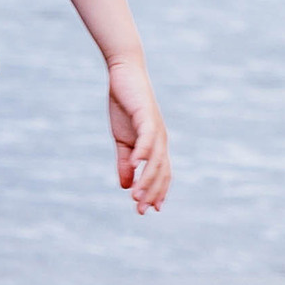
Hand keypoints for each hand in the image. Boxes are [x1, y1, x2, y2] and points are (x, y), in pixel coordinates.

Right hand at [106, 50, 169, 212]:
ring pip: (155, 160)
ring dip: (146, 178)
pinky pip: (147, 138)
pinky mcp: (147, 116)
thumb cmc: (124, 105)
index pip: (161, 173)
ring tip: (135, 195)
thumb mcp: (122, 139)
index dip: (158, 192)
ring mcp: (155, 128)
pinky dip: (143, 152)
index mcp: (155, 145)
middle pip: (161, 171)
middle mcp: (160, 139)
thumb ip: (125, 161)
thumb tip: (125, 185)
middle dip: (152, 192)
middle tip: (140, 210)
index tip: (151, 210)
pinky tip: (136, 165)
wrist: (124, 74)